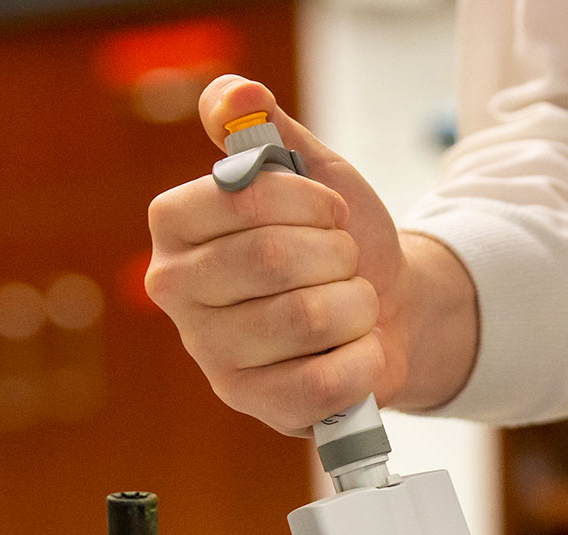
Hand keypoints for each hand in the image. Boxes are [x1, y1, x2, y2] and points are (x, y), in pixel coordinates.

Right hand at [145, 76, 474, 433]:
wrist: (391, 309)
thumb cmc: (338, 239)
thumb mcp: (312, 169)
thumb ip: (267, 125)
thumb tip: (238, 93)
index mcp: (176, 226)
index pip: (238, 198)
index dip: (306, 201)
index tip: (331, 210)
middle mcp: (176, 291)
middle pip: (272, 260)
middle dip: (337, 254)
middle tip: (344, 261)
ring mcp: (212, 356)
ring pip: (305, 319)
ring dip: (356, 304)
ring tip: (353, 304)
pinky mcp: (255, 407)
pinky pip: (324, 382)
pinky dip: (363, 359)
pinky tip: (357, 350)